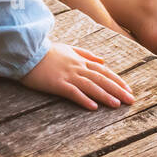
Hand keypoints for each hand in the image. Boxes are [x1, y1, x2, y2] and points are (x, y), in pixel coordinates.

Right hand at [19, 42, 134, 109]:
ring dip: (105, 96)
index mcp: (80, 60)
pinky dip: (83, 99)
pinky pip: (72, 92)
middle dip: (117, 90)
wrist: (27, 50)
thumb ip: (86, 54)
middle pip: (101, 79)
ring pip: (90, 86)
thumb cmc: (47, 51)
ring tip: (117, 105)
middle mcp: (77, 67)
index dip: (117, 80)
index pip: (103, 71)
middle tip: (130, 100)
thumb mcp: (68, 49)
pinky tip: (93, 107)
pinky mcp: (57, 83)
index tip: (128, 89)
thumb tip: (102, 61)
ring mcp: (67, 75)